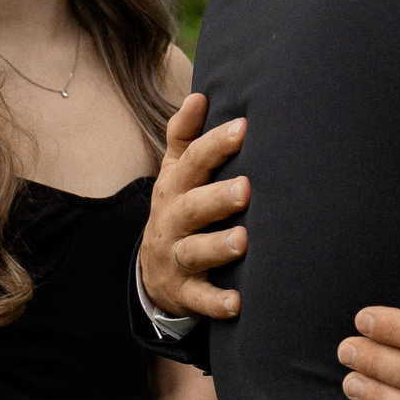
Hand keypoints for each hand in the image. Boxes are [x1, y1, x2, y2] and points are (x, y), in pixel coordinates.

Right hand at [141, 93, 250, 319]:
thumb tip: (199, 95)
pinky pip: (199, 299)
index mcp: (175, 188)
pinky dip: (216, 302)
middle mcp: (173, 221)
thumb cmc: (178, 210)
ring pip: (194, 252)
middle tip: (246, 189)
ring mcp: (176, 257)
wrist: (153, 271)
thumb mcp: (174, 174)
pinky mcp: (184, 292)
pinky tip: (238, 304)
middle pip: (193, 208)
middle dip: (218, 198)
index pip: (192, 162)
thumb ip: (185, 137)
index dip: (215, 145)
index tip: (243, 128)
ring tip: (243, 240)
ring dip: (218, 247)